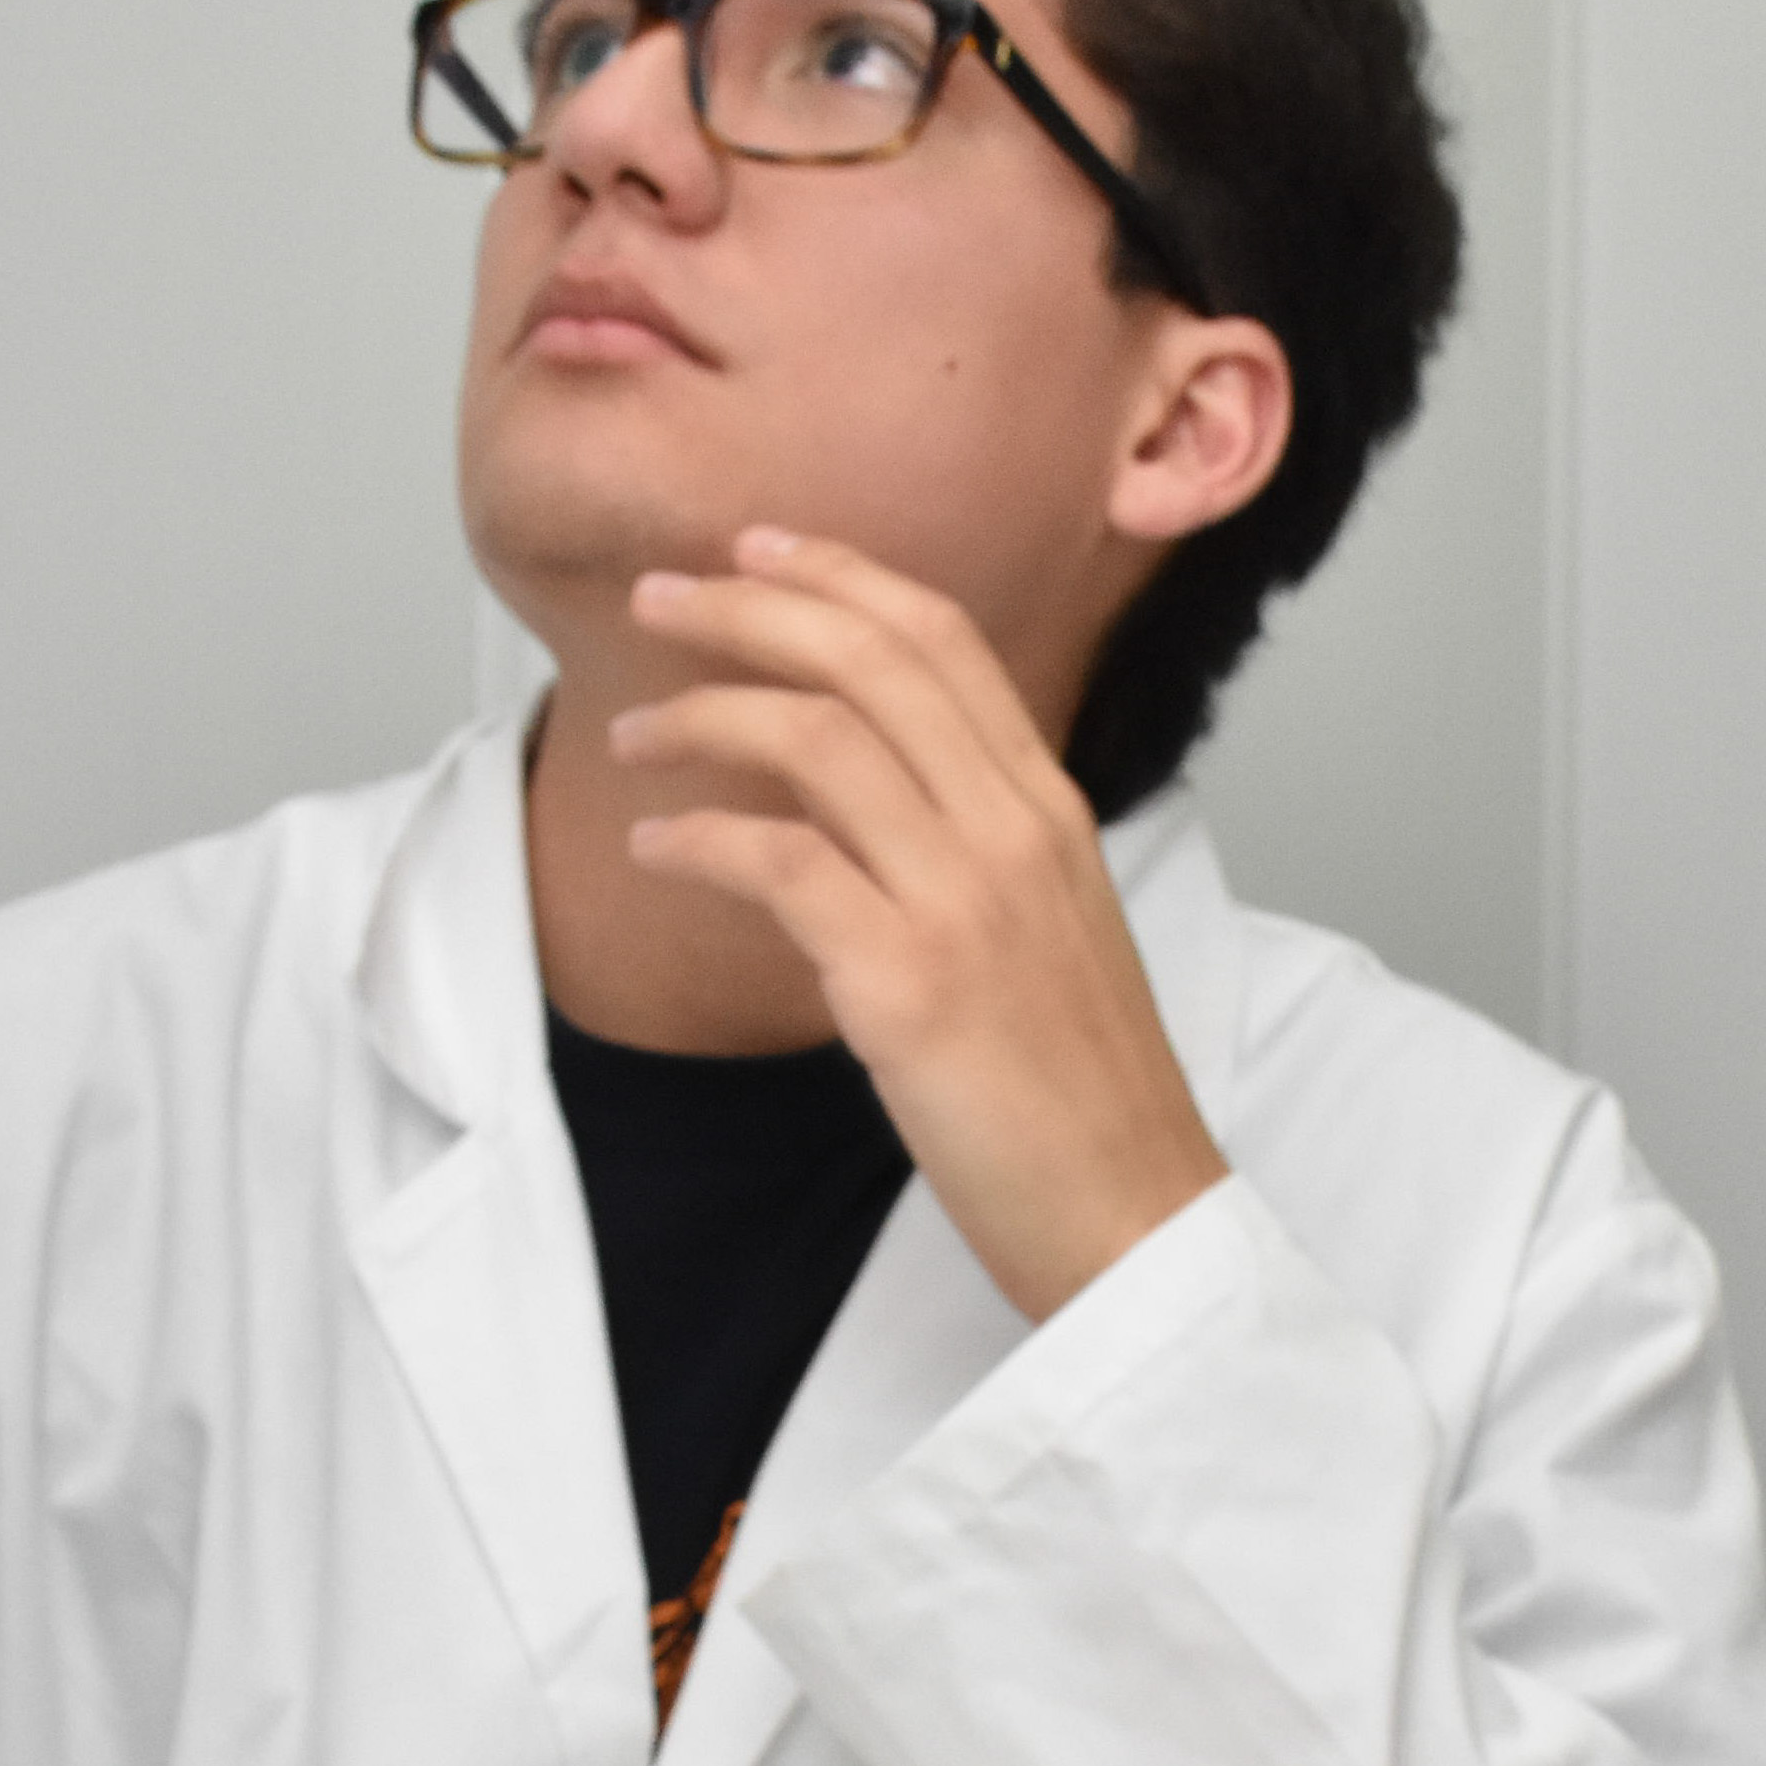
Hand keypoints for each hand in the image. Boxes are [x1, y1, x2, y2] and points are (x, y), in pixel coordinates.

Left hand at [613, 528, 1229, 1319]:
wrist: (1136, 1213)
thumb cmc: (1085, 1094)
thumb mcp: (1054, 930)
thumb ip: (982, 849)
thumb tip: (883, 802)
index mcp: (1052, 810)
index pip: (942, 640)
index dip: (839, 576)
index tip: (755, 552)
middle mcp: (1014, 832)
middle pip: (869, 660)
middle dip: (746, 609)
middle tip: (657, 601)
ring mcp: (964, 902)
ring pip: (814, 739)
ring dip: (700, 716)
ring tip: (630, 733)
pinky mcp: (909, 984)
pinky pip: (777, 864)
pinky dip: (697, 838)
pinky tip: (654, 848)